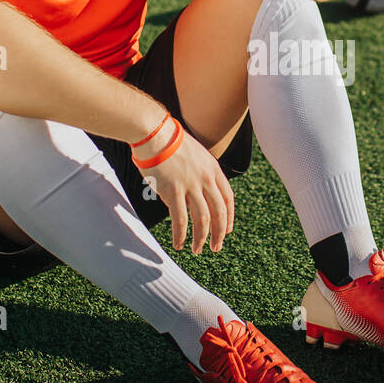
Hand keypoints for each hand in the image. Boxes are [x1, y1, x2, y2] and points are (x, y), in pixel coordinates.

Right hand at [133, 119, 234, 254]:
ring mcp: (191, 185)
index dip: (229, 217)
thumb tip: (195, 194)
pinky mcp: (173, 191)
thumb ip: (200, 173)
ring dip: (201, 239)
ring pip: (203, 220)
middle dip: (219, 234)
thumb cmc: (169, 141)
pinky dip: (181, 235)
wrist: (154, 132)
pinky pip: (180, 220)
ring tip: (196, 250)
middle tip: (216, 247)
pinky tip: (179, 244)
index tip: (227, 230)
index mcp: (213, 169)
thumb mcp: (195, 154)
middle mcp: (206, 179)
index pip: (228, 198)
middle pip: (219, 212)